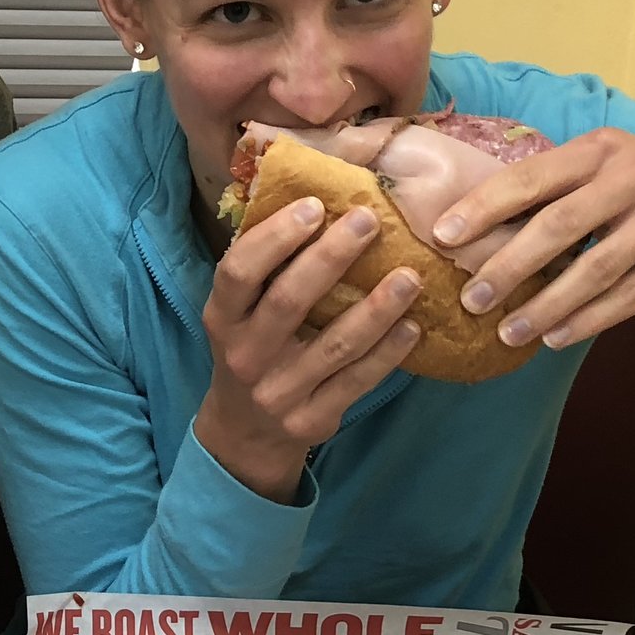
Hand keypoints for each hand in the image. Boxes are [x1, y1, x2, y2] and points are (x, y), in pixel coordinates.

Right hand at [194, 197, 426, 502]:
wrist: (246, 433)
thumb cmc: (251, 351)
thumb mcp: (238, 316)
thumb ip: (264, 273)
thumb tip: (313, 201)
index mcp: (222, 319)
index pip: (238, 272)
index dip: (275, 237)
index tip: (314, 206)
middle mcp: (245, 356)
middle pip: (289, 300)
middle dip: (331, 256)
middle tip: (369, 220)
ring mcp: (279, 392)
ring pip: (335, 344)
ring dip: (377, 307)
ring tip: (411, 275)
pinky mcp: (312, 420)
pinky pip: (358, 381)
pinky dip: (388, 353)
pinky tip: (413, 326)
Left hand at [435, 130, 634, 349]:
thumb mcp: (615, 161)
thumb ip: (562, 183)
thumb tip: (483, 218)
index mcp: (603, 148)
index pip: (532, 177)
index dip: (484, 206)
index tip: (442, 234)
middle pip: (559, 226)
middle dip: (508, 265)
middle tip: (472, 298)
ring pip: (596, 270)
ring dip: (547, 305)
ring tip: (508, 331)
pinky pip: (631, 295)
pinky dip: (590, 319)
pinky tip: (556, 336)